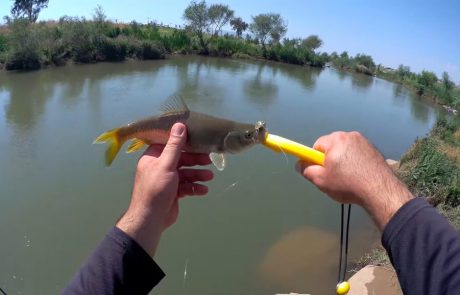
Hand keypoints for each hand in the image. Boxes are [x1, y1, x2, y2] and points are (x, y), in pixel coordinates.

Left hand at [116, 123, 212, 256]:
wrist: (151, 219)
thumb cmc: (156, 189)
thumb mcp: (166, 165)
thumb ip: (175, 146)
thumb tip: (180, 124)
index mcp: (153, 158)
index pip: (170, 145)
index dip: (184, 143)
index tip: (198, 140)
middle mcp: (159, 167)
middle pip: (180, 159)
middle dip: (195, 161)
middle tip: (209, 160)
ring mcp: (167, 181)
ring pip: (185, 174)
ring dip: (197, 175)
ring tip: (210, 177)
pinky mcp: (173, 192)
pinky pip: (186, 186)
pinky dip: (195, 187)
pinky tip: (204, 190)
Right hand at [296, 131, 412, 229]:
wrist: (379, 191)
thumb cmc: (347, 184)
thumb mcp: (321, 180)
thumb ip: (306, 170)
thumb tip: (299, 164)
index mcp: (335, 139)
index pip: (317, 145)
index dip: (315, 159)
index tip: (320, 171)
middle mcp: (350, 135)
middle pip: (332, 146)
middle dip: (330, 159)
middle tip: (334, 176)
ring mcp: (364, 141)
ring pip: (345, 150)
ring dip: (343, 160)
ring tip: (348, 178)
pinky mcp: (374, 149)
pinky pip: (357, 153)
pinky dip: (355, 162)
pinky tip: (359, 176)